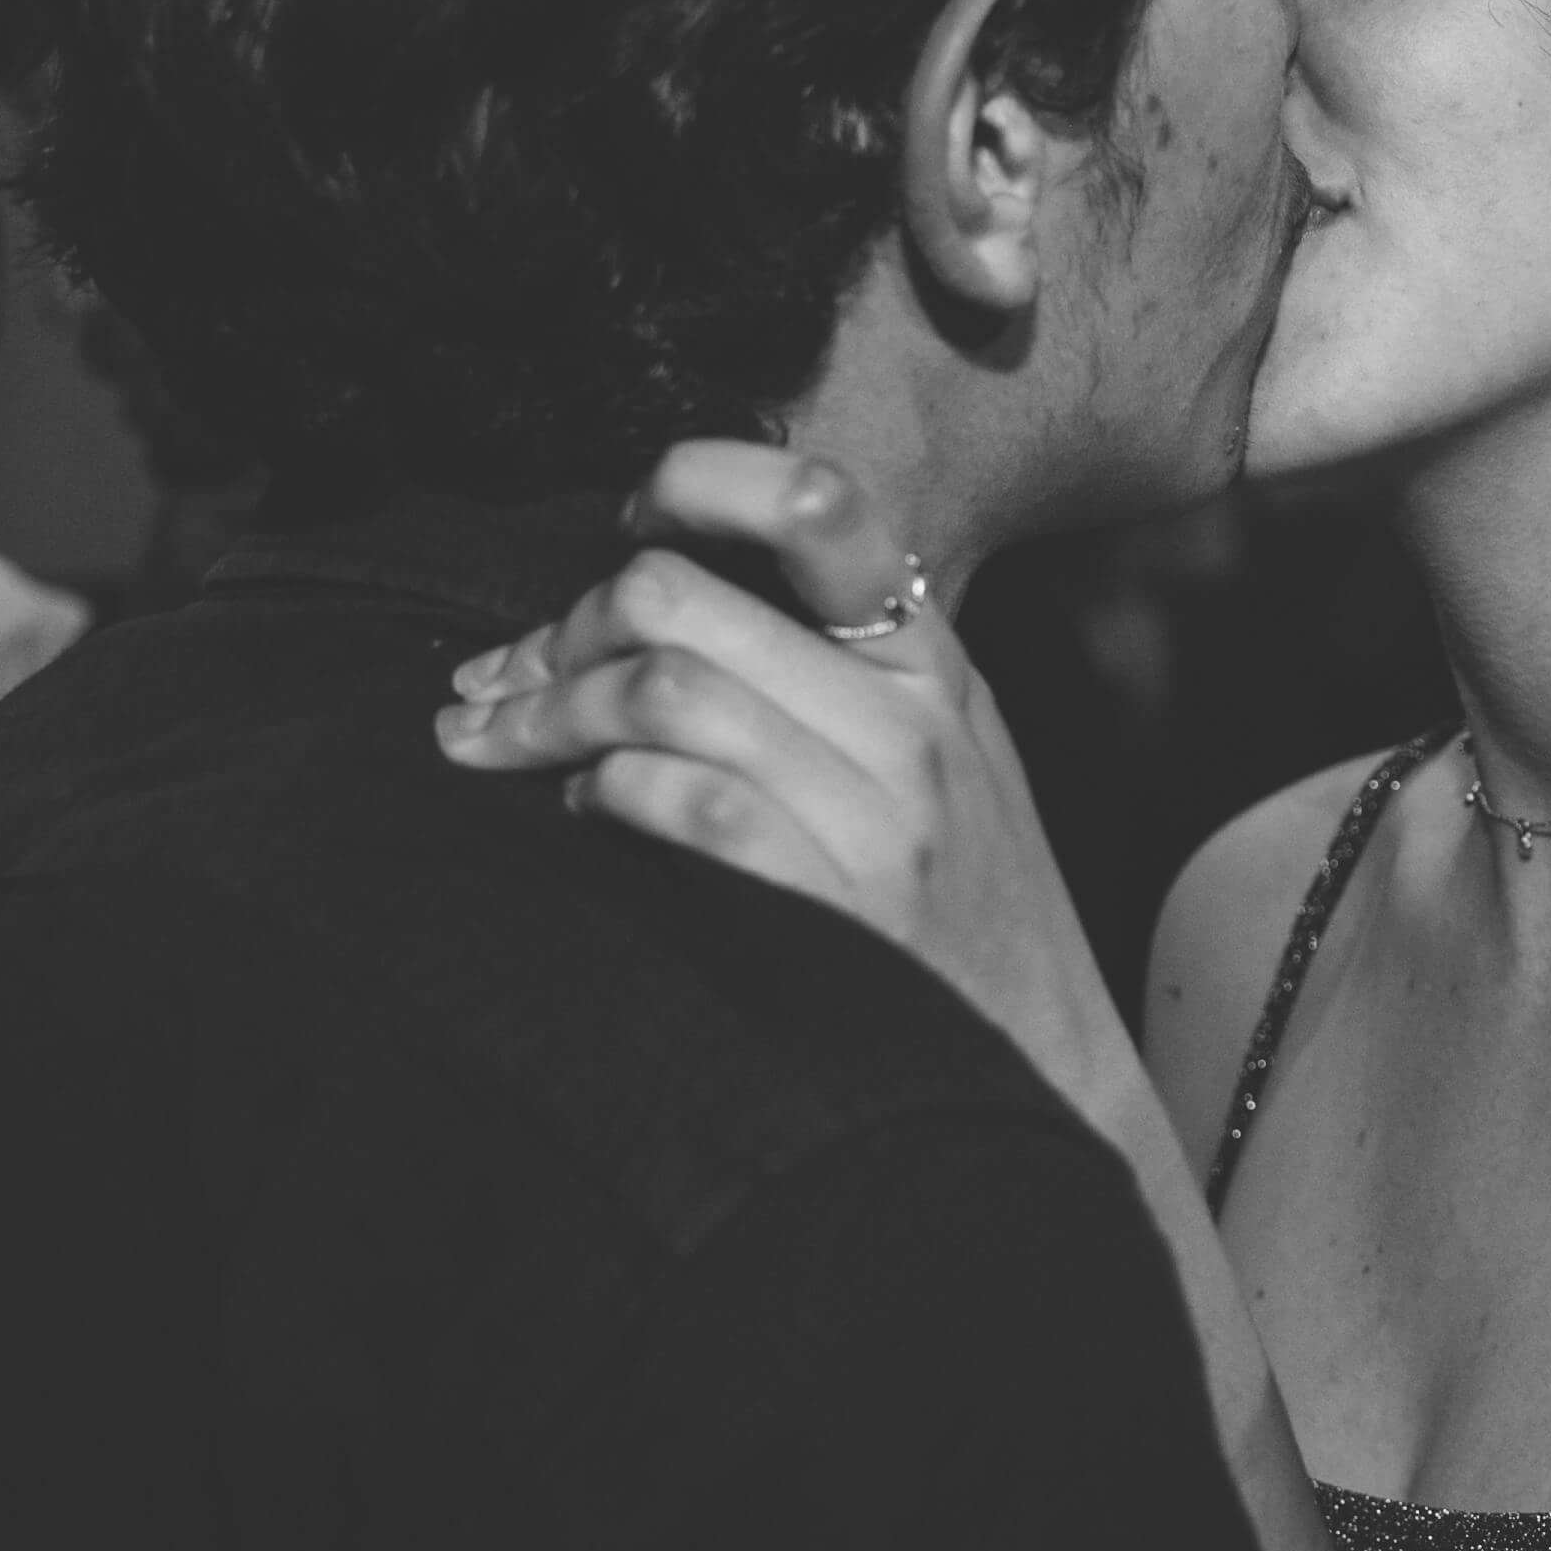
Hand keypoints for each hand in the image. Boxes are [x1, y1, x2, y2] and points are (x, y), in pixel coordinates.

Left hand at [432, 444, 1130, 1116]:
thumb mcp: (941, 757)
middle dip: (558, 634)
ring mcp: (877, 811)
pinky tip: (587, 814)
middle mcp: (908, 717)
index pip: (815, 502)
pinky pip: (682, 802)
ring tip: (504, 748)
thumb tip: (660, 605)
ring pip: (660, 692)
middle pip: (677, 600)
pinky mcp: (836, 902)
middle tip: (503, 682)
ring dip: (548, 717)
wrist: (1047, 1067)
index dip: (694, 484)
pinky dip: (605, 795)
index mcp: (928, 659)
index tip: (628, 524)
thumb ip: (837, 674)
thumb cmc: (965, 911)